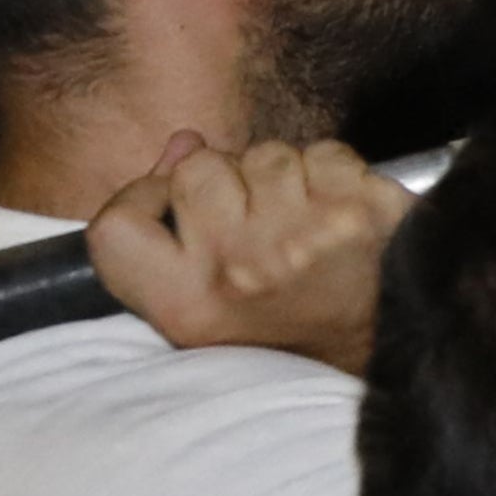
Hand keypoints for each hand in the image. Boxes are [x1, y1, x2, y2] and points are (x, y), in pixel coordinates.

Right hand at [87, 139, 409, 375]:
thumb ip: (169, 232)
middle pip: (199, 166)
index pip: (116, 225)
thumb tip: (183, 145)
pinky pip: (325, 152)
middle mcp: (240, 268)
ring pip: (266, 153)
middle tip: (253, 222)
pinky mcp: (363, 211)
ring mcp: (305, 236)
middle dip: (225, 180)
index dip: (142, 199)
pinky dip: (332, 172)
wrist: (379, 350)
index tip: (171, 207)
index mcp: (185, 303)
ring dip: (281, 177)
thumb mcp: (201, 306)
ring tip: (299, 221)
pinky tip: (336, 212)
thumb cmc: (282, 323)